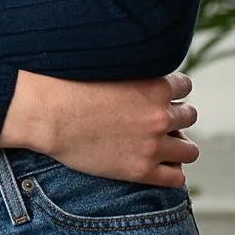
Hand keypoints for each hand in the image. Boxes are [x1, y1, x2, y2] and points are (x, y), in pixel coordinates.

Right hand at [0, 69, 198, 186]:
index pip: (184, 86)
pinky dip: (171, 172)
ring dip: (178, 145)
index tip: (156, 96)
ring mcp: (152, 145)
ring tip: (159, 144)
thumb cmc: (66, 84)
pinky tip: (157, 166)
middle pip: (189, 116)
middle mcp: (160, 115)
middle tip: (153, 119)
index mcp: (155, 86)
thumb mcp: (105, 64)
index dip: (170, 91)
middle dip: (174, 116)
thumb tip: (134, 56)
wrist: (45, 116)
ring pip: (189, 150)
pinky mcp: (140, 170)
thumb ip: (129, 64)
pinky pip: (175, 178)